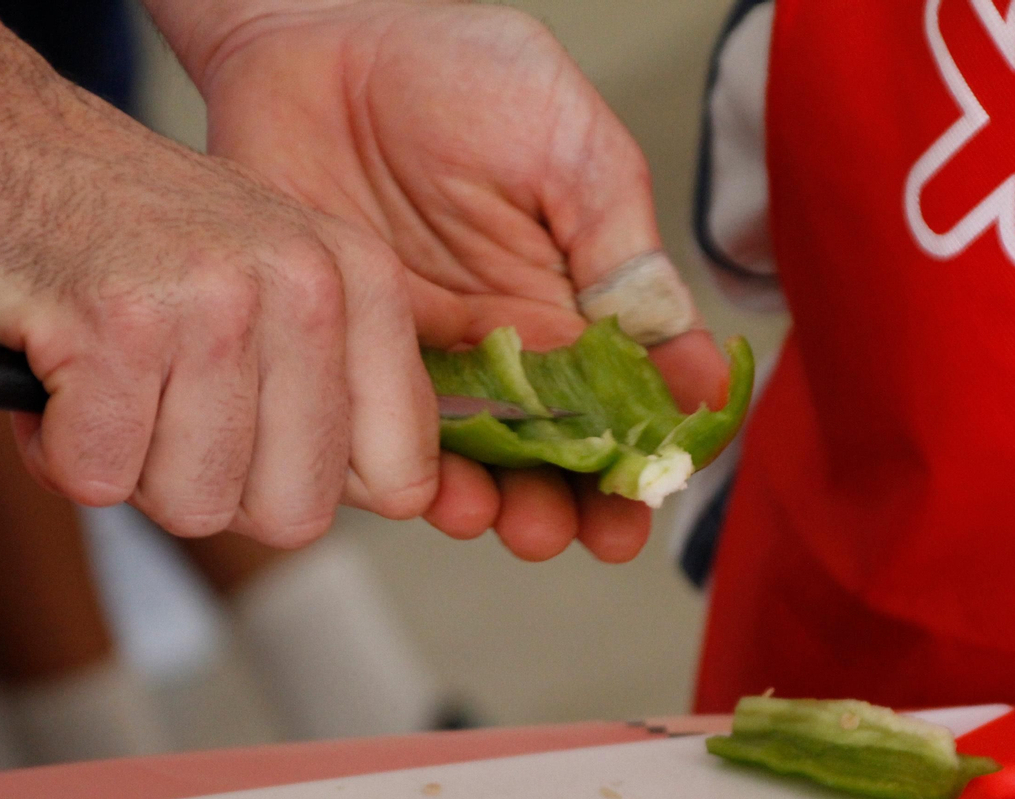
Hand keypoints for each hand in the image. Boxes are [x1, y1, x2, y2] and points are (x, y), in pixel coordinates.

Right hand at [0, 30, 437, 545]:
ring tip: (101, 377)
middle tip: (158, 409)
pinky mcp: (113, 325)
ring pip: (194, 502)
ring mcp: (211, 303)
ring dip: (126, 464)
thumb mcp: (268, 288)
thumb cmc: (122, 235)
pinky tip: (52, 372)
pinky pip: (97, 475)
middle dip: (211, 489)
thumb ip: (337, 390)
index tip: (253, 445)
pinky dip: (55, 449)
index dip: (309, 487)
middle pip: (291, 514)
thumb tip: (400, 501)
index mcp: (359, 281)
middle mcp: (303, 286)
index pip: (401, 475)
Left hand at [170, 0, 729, 561]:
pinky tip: (435, 493)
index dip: (642, 460)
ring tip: (517, 523)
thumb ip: (623, 255)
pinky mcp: (353, 357)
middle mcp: (508, 342)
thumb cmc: (453, 71)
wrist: (313, 38)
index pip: (625, 401)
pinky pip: (382, 437)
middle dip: (575, 506)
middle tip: (583, 534)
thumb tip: (700, 369)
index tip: (645, 501)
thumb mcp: (570, 149)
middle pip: (555, 453)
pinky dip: (409, 478)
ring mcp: (429, 356)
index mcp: (573, 298)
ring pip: (478, 462)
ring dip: (506, 507)